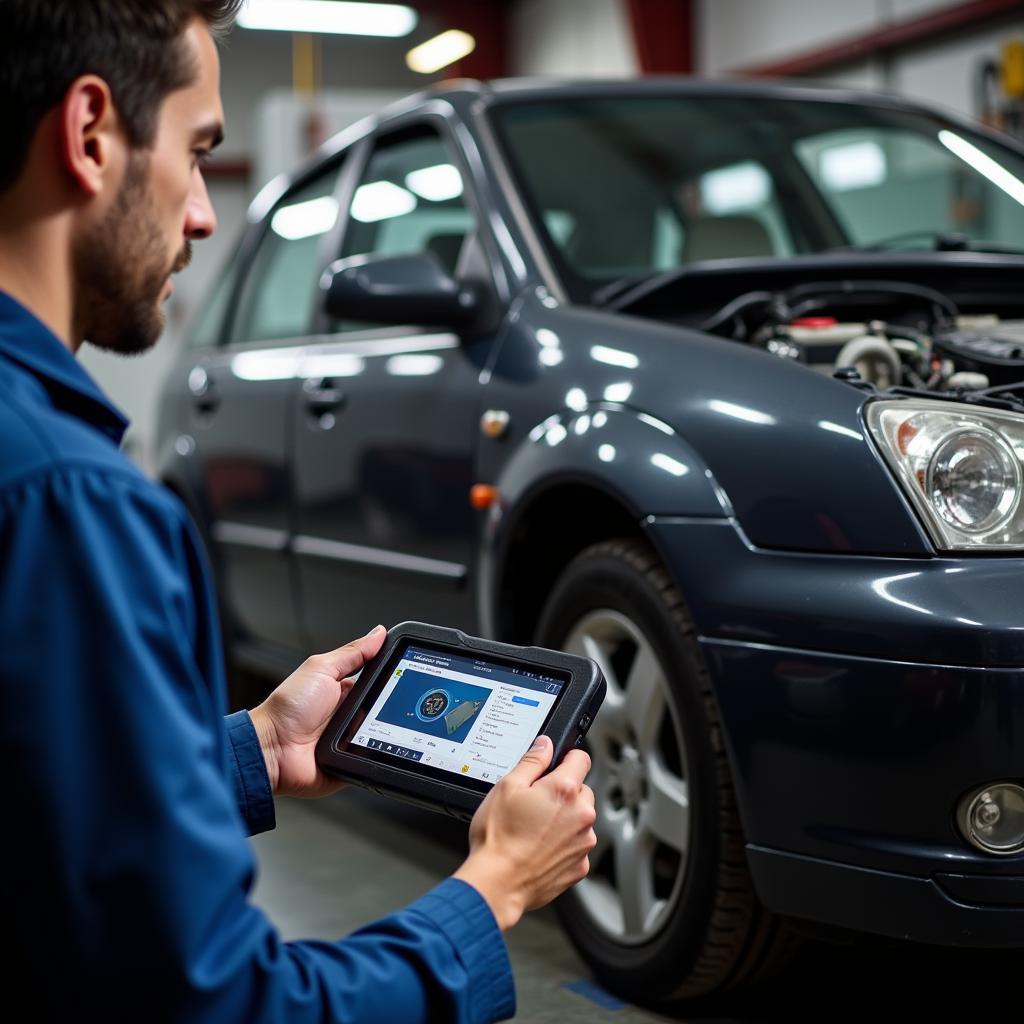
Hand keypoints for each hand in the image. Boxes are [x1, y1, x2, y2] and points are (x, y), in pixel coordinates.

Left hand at [249, 625, 386, 798]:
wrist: (271, 748)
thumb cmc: (287, 708)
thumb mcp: (321, 669)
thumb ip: (352, 653)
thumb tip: (378, 633)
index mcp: (344, 690)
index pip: (378, 681)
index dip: (392, 677)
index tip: (404, 671)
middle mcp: (349, 714)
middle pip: (384, 708)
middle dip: (390, 706)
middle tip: (383, 703)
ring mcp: (350, 740)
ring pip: (384, 734)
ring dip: (384, 731)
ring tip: (370, 726)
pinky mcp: (349, 763)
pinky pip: (371, 760)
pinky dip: (375, 756)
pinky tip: (371, 749)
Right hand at [453, 736, 596, 930]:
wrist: (498, 883)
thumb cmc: (499, 838)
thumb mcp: (507, 786)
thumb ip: (532, 760)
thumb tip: (545, 745)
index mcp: (565, 790)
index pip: (581, 758)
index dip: (566, 759)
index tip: (556, 765)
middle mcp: (582, 815)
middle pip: (581, 791)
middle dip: (563, 793)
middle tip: (535, 803)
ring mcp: (583, 842)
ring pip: (580, 820)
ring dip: (564, 820)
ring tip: (533, 829)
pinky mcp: (580, 866)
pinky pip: (576, 846)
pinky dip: (563, 845)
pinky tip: (539, 848)